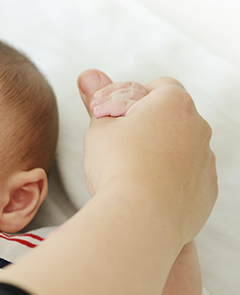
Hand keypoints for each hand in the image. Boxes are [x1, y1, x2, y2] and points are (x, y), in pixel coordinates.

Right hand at [77, 69, 216, 244]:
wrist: (140, 219)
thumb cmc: (117, 167)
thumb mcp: (99, 127)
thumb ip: (96, 99)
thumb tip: (88, 75)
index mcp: (174, 103)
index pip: (157, 87)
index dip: (132, 98)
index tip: (114, 117)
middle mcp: (198, 127)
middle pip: (172, 116)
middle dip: (148, 124)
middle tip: (118, 143)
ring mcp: (206, 161)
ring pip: (182, 148)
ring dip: (161, 152)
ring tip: (130, 172)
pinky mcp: (206, 191)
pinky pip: (188, 178)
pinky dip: (170, 180)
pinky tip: (146, 192)